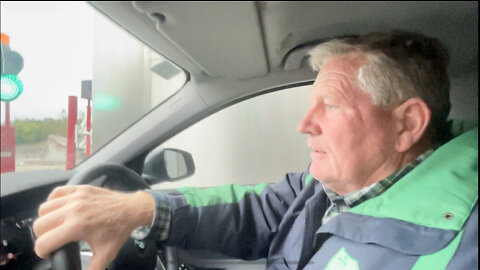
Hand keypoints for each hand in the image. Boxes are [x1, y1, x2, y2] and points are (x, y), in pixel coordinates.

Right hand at [33, 185, 154, 269]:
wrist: (132, 209)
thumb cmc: (119, 230)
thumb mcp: (106, 254)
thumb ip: (92, 269)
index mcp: (77, 227)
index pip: (44, 242)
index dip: (43, 252)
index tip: (49, 253)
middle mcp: (73, 210)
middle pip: (39, 225)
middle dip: (42, 237)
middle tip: (53, 241)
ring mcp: (76, 197)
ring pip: (44, 209)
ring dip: (45, 220)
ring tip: (55, 227)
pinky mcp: (80, 189)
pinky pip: (56, 193)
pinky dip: (52, 202)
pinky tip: (59, 210)